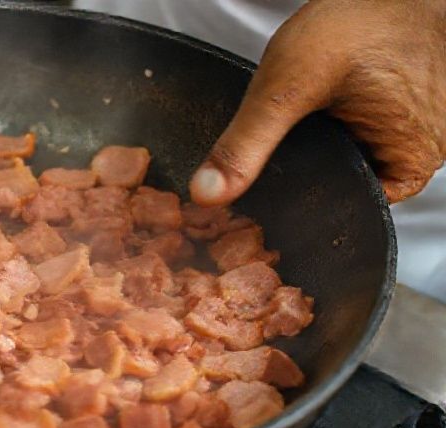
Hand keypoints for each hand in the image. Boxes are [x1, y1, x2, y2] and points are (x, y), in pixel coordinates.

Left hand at [190, 0, 445, 204]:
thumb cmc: (363, 21)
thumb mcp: (288, 85)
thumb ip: (246, 143)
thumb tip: (207, 194)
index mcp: (407, 165)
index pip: (338, 208)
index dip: (294, 200)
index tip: (262, 181)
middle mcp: (419, 156)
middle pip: (340, 185)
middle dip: (304, 166)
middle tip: (291, 127)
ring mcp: (416, 133)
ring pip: (346, 159)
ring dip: (318, 142)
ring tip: (313, 108)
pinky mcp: (405, 113)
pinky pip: (357, 134)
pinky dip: (333, 123)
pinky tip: (325, 102)